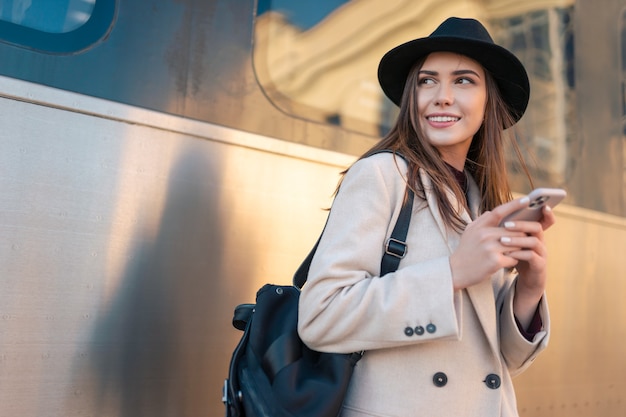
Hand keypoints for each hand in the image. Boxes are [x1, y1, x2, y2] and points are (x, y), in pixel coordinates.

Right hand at [449, 197, 550, 290]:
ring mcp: (491, 248)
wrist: (455, 271)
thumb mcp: (468, 232)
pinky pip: (514, 258)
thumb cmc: (465, 251)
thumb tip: (492, 212)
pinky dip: (513, 260)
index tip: (527, 199)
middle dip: (520, 236)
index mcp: (480, 227)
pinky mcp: (495, 261)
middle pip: (514, 231)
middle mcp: (485, 235)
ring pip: (517, 244)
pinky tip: (507, 262)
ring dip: (518, 249)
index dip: (514, 204)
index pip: (499, 212)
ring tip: (512, 252)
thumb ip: (481, 221)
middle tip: (521, 241)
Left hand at [502, 204, 554, 326]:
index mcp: (533, 233)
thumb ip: (505, 228)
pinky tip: (509, 254)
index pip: (542, 218)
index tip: (539, 203)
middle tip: (506, 224)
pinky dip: (520, 254)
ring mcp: (541, 253)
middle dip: (522, 224)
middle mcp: (540, 240)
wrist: (526, 279)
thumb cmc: (517, 257)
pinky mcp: (539, 265)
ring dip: (518, 240)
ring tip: (503, 240)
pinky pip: (532, 257)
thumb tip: (490, 212)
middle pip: (537, 227)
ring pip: (534, 242)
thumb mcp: (511, 242)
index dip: (544, 211)